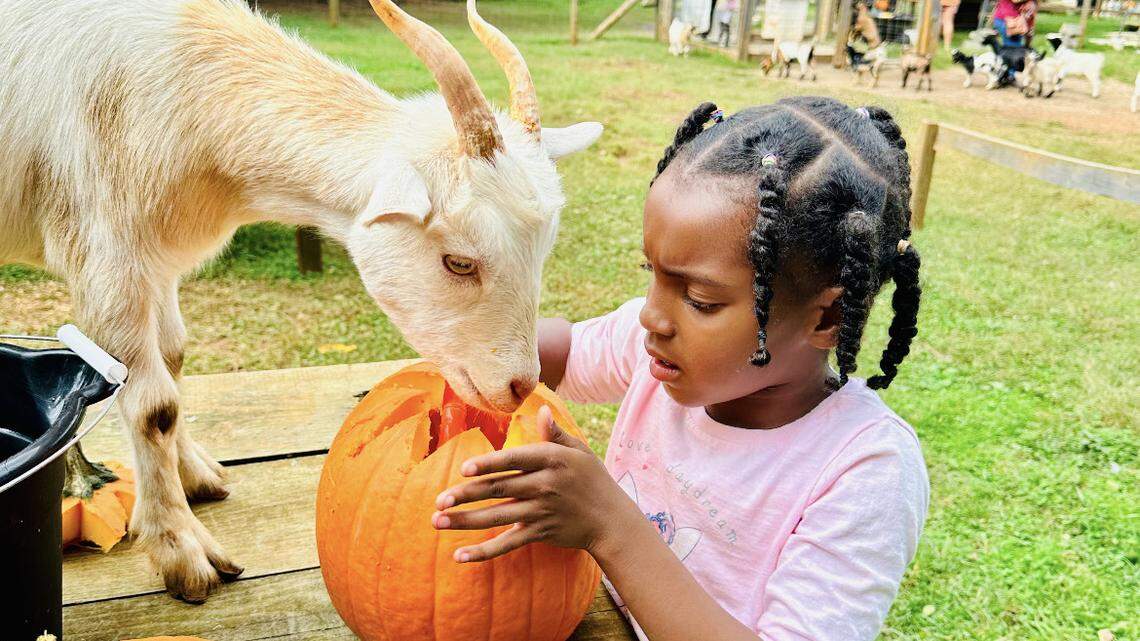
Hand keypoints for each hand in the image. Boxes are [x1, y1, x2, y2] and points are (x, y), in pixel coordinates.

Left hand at [431, 405, 618, 562]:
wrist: (611, 519)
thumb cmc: (592, 479)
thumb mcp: (579, 451)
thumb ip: (555, 433)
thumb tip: (540, 410)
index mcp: (550, 460)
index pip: (514, 461)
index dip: (489, 464)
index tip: (464, 469)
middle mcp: (544, 485)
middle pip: (499, 490)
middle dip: (466, 495)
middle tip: (438, 501)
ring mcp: (541, 511)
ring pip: (497, 517)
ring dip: (466, 521)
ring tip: (438, 522)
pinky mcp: (539, 533)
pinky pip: (508, 543)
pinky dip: (484, 552)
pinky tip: (460, 555)